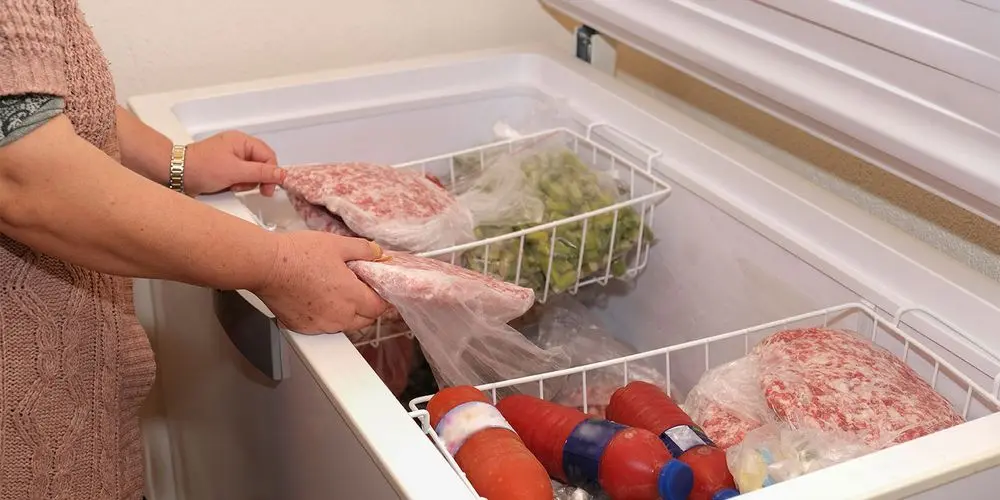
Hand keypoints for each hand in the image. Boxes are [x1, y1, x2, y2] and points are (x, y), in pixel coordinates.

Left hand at [184, 130, 285, 195]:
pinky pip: (240, 176)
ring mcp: (231, 157)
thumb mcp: (235, 172)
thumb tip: (282, 174)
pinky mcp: (225, 167)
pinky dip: (237, 183)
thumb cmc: (202, 168)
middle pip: (261, 164)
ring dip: (245, 183)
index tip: (268, 189)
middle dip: (255, 178)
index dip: (271, 173)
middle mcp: (238, 146)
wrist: (176, 174)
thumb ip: (261, 173)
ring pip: (251, 172)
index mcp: (242, 141)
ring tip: (232, 185)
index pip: (268, 156)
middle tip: (245, 187)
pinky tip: (228, 186)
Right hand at [252, 231, 390, 333]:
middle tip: (358, 288)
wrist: (266, 265)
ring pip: (344, 325)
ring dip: (347, 313)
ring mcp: (320, 325)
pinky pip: (323, 326)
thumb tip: (376, 253)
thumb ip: (363, 249)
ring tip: (336, 291)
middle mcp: (339, 317)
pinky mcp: (302, 328)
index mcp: (351, 297)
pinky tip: (318, 298)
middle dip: (366, 306)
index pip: (379, 307)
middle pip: (365, 320)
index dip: (381, 297)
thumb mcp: (338, 244)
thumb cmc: (298, 254)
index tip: (376, 288)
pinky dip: (325, 316)